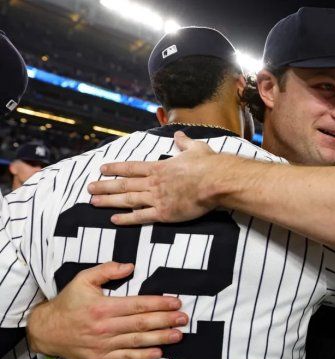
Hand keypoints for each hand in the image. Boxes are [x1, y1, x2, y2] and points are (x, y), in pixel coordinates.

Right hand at [27, 262, 187, 358]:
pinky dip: (142, 356)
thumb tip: (130, 266)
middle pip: (141, 323)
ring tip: (178, 335)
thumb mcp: (83, 279)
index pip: (138, 304)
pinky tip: (158, 352)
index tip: (176, 302)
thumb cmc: (68, 302)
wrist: (46, 330)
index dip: (159, 304)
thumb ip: (107, 270)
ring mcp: (103, 344)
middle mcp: (105, 326)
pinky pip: (125, 357)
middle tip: (184, 318)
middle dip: (166, 320)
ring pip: (137, 341)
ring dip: (160, 338)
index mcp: (103, 307)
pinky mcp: (100, 358)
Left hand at [88, 131, 233, 224]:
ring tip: (94, 202)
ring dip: (109, 201)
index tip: (102, 169)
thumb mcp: (196, 148)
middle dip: (104, 186)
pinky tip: (114, 220)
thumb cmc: (208, 164)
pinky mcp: (164, 213)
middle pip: (124, 184)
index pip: (131, 167)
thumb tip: (179, 135)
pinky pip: (141, 217)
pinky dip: (126, 219)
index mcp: (159, 167)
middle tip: (89, 188)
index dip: (115, 168)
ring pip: (127, 200)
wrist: (217, 182)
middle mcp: (154, 182)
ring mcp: (157, 198)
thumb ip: (184, 143)